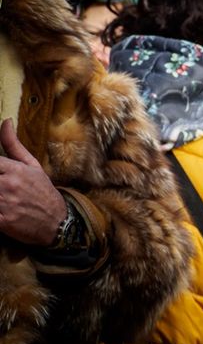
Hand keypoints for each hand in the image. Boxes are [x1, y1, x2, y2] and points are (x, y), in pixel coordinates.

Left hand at [0, 119, 66, 245]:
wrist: (57, 222)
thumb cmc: (42, 191)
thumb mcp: (32, 166)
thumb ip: (13, 144)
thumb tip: (6, 121)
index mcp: (14, 169)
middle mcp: (8, 185)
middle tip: (0, 182)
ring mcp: (4, 204)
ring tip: (1, 191)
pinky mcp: (2, 221)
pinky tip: (1, 204)